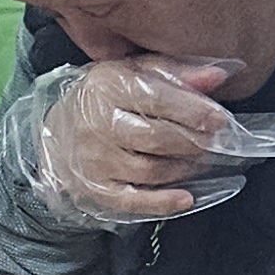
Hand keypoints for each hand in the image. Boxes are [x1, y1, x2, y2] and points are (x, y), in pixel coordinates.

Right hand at [3, 57, 270, 226]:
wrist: (55, 136)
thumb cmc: (104, 100)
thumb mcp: (133, 73)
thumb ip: (176, 72)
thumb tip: (217, 76)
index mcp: (108, 87)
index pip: (156, 98)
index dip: (192, 110)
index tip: (220, 119)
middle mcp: (98, 124)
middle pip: (156, 137)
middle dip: (193, 141)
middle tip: (215, 142)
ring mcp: (96, 160)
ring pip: (151, 170)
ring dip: (184, 168)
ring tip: (200, 160)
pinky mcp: (97, 189)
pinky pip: (134, 201)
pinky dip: (163, 202)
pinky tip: (186, 197)